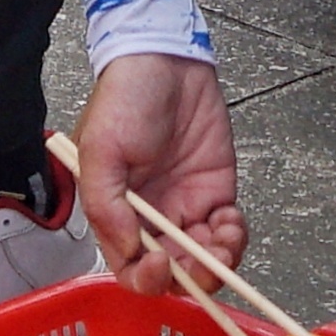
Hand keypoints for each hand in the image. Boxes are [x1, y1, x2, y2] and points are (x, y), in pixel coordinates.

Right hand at [73, 54, 242, 293]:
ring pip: (203, 258)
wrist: (165, 58)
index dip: (145, 278)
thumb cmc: (124, 96)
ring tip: (225, 243)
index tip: (160, 263)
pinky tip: (231, 222)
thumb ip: (107, 204)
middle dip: (190, 277)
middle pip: (172, 272)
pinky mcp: (214, 191)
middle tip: (204, 263)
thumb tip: (130, 250)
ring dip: (217, 263)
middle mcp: (151, 216)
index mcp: (115, 212)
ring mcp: (185, 206)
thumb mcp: (100, 148)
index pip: (129, 268)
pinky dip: (234, 237)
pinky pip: (227, 231)